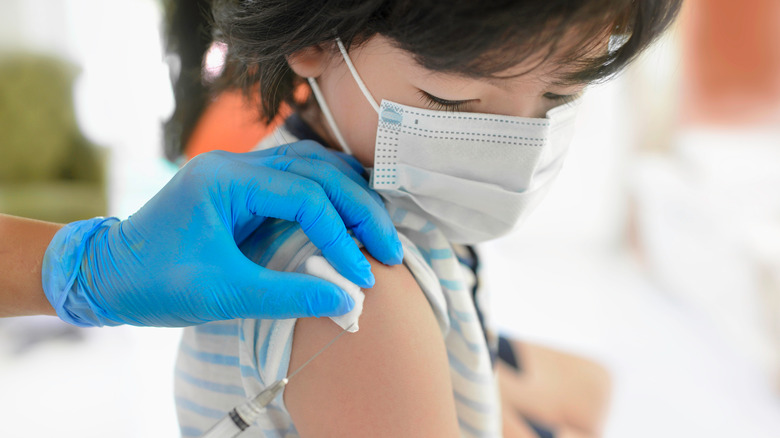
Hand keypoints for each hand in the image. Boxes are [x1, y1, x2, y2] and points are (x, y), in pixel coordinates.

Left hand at [42, 141, 402, 326]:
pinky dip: (330, 195)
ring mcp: (239, 172)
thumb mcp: (222, 294)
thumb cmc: (154, 282)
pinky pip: (299, 179)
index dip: (340, 234)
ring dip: (350, 196)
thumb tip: (346, 301)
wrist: (107, 274)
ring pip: (313, 166)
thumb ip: (288, 295)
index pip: (304, 195)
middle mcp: (234, 164)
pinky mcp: (243, 188)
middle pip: (318, 170)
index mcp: (224, 179)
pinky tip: (350, 217)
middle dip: (359, 209)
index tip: (361, 273)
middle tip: (389, 247)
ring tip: (378, 230)